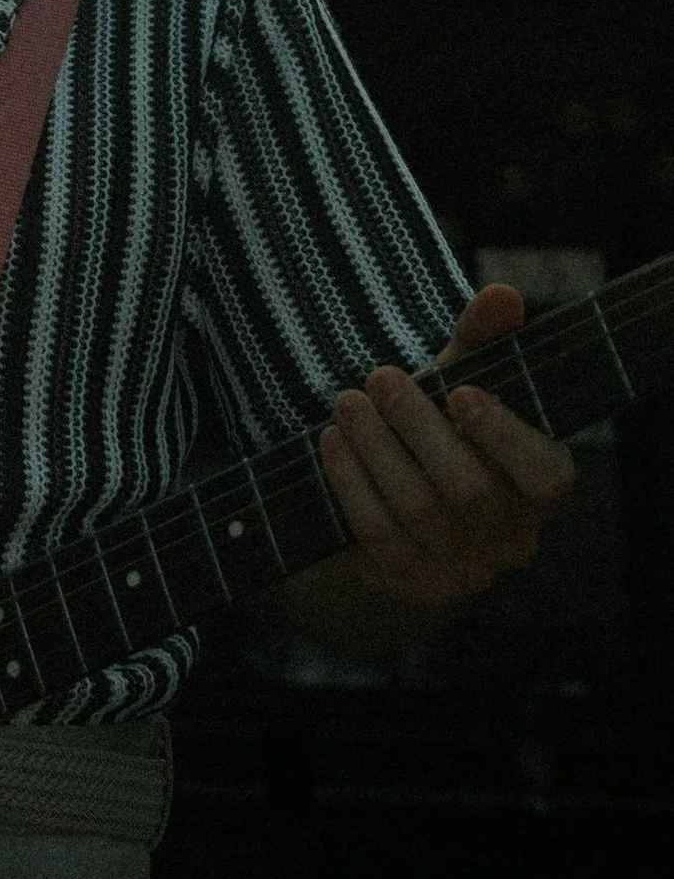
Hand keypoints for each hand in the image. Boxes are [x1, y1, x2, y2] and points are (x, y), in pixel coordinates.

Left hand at [316, 282, 575, 617]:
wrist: (388, 516)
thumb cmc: (436, 434)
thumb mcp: (458, 385)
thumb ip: (483, 342)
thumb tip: (503, 293)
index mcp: (540, 489)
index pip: (548, 475)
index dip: (507, 437)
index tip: (461, 392)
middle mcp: (513, 539)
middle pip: (470, 489)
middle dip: (419, 427)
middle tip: (379, 377)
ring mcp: (465, 572)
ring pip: (420, 510)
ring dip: (376, 448)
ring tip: (345, 401)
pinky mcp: (413, 585)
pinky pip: (379, 534)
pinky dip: (351, 483)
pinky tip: (331, 441)